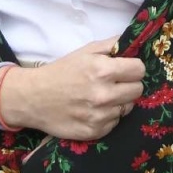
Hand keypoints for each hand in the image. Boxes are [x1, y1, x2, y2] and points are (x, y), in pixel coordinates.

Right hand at [4, 39, 145, 140]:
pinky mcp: (94, 132)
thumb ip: (112, 44)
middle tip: (114, 83)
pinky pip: (114, 123)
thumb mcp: (86, 51)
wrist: (32, 98)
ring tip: (101, 97)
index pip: (140, 70)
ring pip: (127, 107)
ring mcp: (99, 116)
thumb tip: (134, 40)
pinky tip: (93, 110)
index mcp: (103, 70)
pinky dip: (108, 117)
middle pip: (138, 90)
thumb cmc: (61, 71)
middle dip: (129, 84)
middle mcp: (104, 95)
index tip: (125, 69)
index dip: (133, 68)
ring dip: (118, 102)